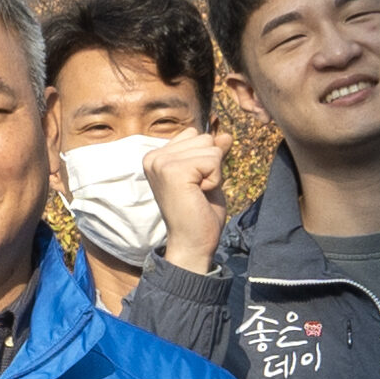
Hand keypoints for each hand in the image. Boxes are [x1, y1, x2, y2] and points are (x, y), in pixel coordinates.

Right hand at [139, 131, 226, 262]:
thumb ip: (213, 154)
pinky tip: (199, 195)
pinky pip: (213, 160)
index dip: (205, 159)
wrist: (192, 243)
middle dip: (211, 165)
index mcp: (157, 156)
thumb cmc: (199, 213)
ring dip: (213, 173)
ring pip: (210, 147)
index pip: (195, 134)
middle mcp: (154, 157)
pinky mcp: (173, 171)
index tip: (194, 184)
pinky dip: (214, 180)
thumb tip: (226, 134)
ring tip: (197, 193)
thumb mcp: (208, 176)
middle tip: (197, 191)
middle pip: (204, 138)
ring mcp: (161, 163)